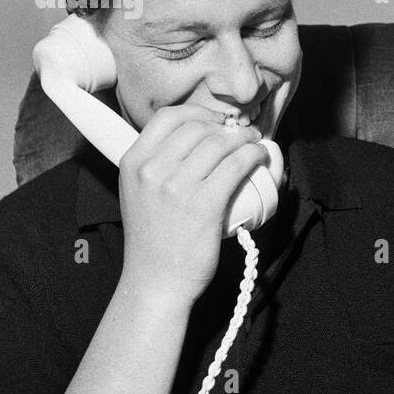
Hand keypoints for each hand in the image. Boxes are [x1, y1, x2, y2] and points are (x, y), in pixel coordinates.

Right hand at [117, 104, 272, 303]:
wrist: (156, 281)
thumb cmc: (153, 240)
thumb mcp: (138, 193)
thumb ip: (155, 165)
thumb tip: (194, 140)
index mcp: (133, 162)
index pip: (167, 117)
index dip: (198, 112)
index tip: (216, 121)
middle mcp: (151, 170)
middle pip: (197, 127)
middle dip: (226, 126)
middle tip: (242, 134)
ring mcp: (176, 187)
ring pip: (220, 143)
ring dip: (245, 138)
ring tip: (254, 143)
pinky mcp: (204, 204)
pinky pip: (236, 164)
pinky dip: (254, 154)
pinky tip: (260, 156)